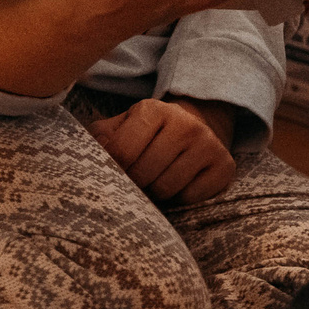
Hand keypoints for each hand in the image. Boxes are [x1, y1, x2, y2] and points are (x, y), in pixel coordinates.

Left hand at [90, 96, 240, 204]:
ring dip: (156, 193)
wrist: (197, 126)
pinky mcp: (224, 166)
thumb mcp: (123, 126)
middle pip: (144, 175)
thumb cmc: (150, 133)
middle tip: (137, 179)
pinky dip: (180, 199)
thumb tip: (83, 152)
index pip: (121, 152)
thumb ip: (100, 137)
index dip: (114, 169)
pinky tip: (179, 183)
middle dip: (135, 183)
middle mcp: (185, 124)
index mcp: (154, 110)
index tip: (115, 170)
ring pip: (167, 189)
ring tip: (156, 180)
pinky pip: (190, 198)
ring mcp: (208, 145)